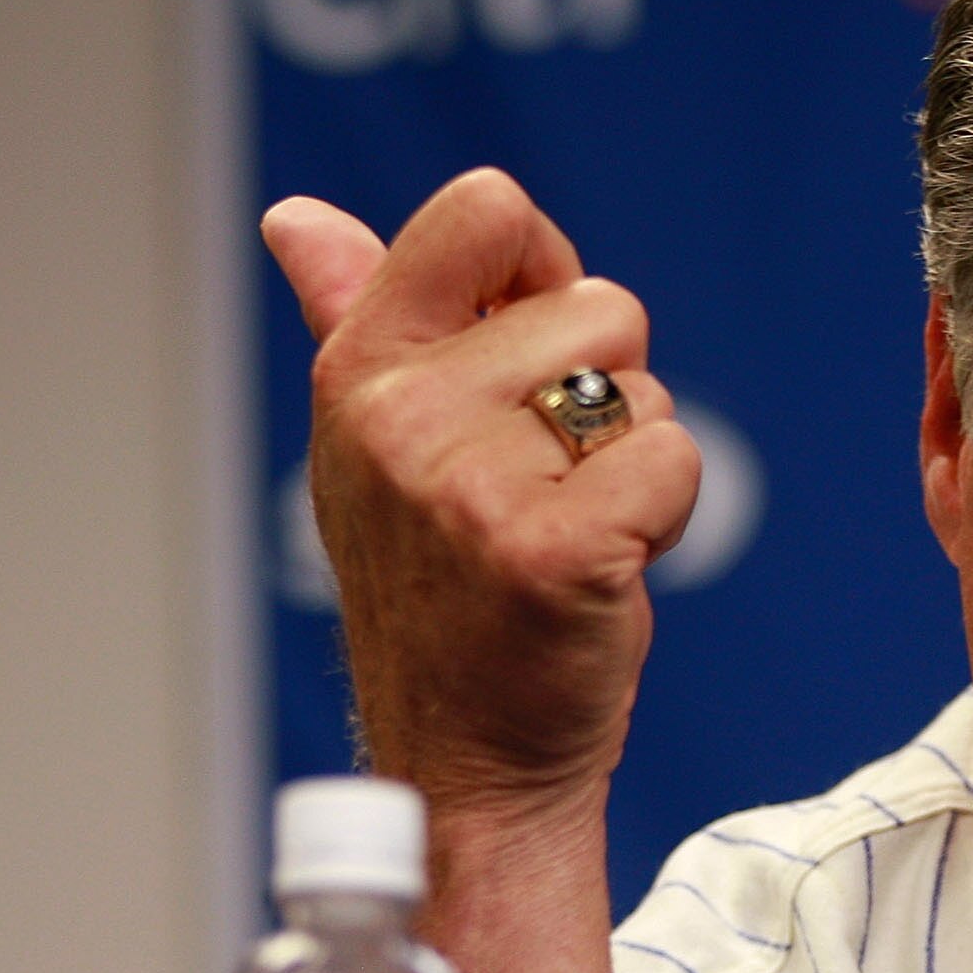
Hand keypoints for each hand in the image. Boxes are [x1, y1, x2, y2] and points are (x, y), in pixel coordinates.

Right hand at [262, 168, 699, 813]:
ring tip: (572, 528)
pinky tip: (606, 569)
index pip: (486, 211)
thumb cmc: (444, 594)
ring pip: (644, 390)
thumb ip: (355, 316)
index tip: (532, 358)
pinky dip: (667, 515)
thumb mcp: (377, 447)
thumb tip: (296, 219)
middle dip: (607, 394)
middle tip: (548, 487)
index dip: (548, 274)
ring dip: (637, 459)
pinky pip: (675, 461)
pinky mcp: (550, 550)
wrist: (466, 760)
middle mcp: (400, 417)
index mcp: (359, 370)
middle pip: (603, 307)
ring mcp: (469, 486)